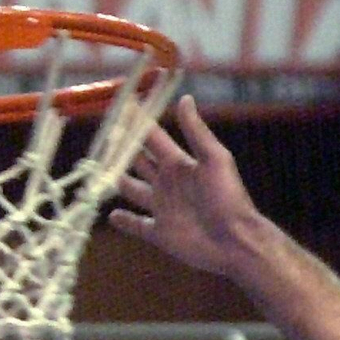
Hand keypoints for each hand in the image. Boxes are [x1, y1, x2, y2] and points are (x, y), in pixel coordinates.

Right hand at [110, 95, 263, 276]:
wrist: (236, 242)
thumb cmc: (229, 199)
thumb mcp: (215, 160)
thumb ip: (196, 131)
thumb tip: (185, 97)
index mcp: (178, 163)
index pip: (150, 136)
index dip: (135, 121)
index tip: (119, 104)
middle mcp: (166, 183)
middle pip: (138, 161)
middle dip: (121, 149)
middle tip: (103, 135)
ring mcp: (162, 208)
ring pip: (133, 190)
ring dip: (119, 181)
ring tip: (103, 172)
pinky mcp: (160, 233)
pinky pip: (138, 225)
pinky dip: (125, 221)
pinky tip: (112, 215)